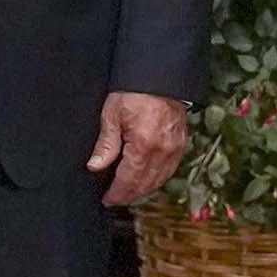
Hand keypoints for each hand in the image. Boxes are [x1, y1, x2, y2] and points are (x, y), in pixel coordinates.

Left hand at [89, 92, 189, 206]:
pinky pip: (169, 169)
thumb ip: (105, 145)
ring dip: (143, 190)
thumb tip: (95, 166)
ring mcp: (175, 148)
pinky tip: (147, 180)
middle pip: (145, 183)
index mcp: (144, 144)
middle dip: (129, 195)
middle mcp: (163, 150)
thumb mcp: (111, 115)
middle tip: (115, 199)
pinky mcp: (181, 144)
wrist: (159, 77)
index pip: (129, 179)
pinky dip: (157, 178)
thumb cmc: (133, 92)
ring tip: (128, 194)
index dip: (117, 193)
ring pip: (159, 179)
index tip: (107, 199)